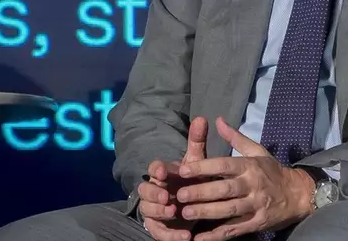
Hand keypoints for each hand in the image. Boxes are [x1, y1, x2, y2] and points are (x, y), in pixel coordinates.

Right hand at [138, 117, 209, 240]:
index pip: (154, 168)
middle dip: (153, 193)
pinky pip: (159, 232)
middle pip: (144, 190)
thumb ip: (197, 142)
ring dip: (159, 212)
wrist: (191, 205)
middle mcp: (154, 190)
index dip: (157, 169)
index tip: (163, 172)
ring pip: (148, 210)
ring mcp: (154, 209)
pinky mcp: (158, 227)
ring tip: (174, 212)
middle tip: (165, 197)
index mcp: (163, 174)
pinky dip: (171, 235)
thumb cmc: (192, 180)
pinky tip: (185, 237)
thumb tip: (202, 117)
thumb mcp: (196, 162)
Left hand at [173, 118, 315, 240]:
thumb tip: (217, 120)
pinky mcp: (257, 223)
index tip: (183, 170)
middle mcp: (253, 185)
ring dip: (207, 212)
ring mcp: (256, 206)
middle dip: (202, 192)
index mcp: (250, 166)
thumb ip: (235, 138)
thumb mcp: (257, 151)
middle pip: (225, 189)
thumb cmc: (273, 171)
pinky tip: (200, 239)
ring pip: (229, 210)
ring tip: (185, 212)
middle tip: (180, 194)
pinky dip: (217, 235)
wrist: (299, 195)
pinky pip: (235, 229)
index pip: (225, 164)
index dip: (204, 167)